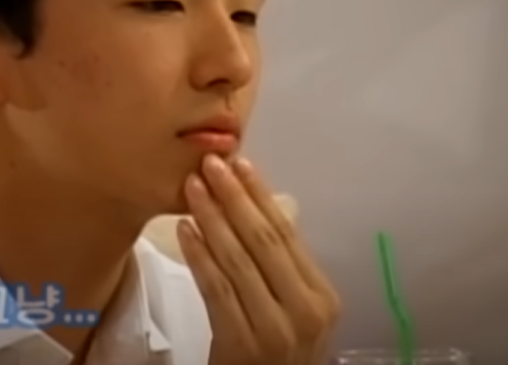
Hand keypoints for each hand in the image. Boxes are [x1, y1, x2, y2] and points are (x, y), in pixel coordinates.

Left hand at [177, 154, 340, 364]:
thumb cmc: (277, 350)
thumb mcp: (293, 309)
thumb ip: (281, 269)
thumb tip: (255, 207)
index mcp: (322, 295)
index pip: (287, 233)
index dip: (260, 194)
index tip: (239, 162)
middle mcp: (305, 310)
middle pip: (264, 240)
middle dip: (234, 197)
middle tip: (211, 164)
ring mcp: (274, 329)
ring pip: (237, 260)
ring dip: (212, 218)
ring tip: (192, 187)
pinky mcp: (241, 344)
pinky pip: (216, 289)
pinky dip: (199, 255)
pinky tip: (184, 229)